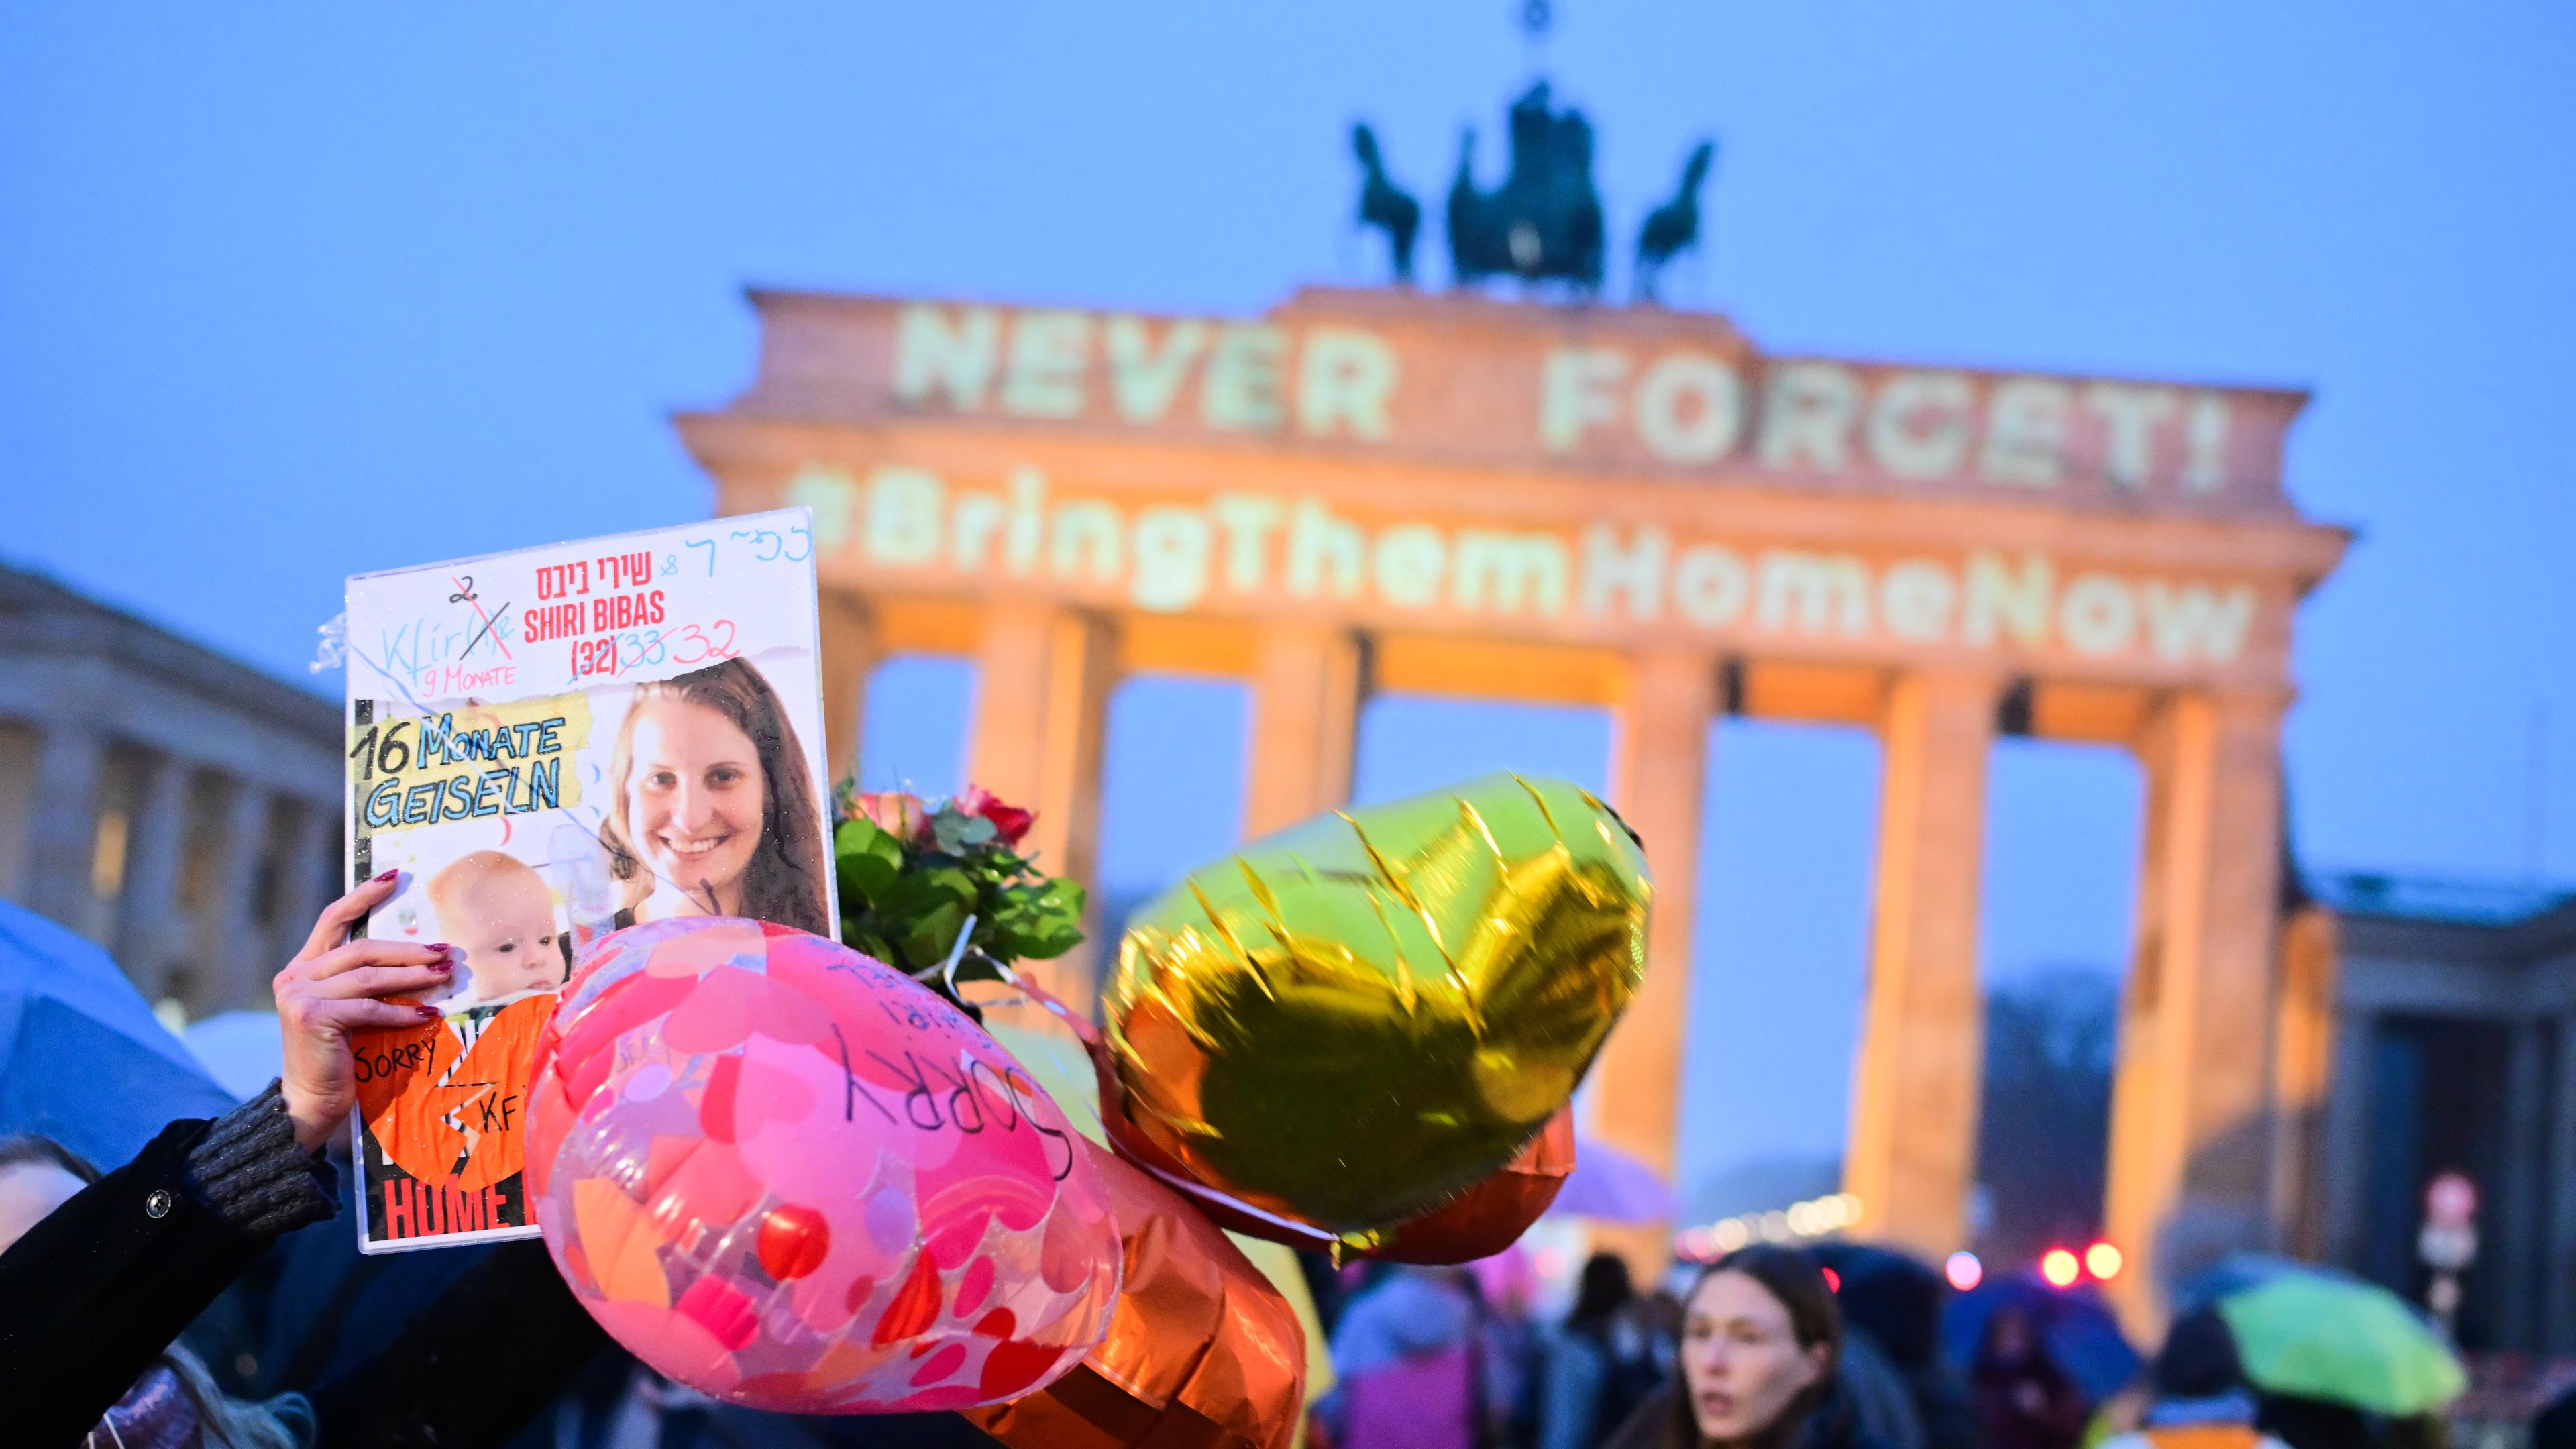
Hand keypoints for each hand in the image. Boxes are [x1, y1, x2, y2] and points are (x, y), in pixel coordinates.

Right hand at [275, 871, 456, 1151]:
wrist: (311, 1102)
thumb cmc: (339, 1056)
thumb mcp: (350, 1010)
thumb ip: (366, 981)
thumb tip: (421, 956)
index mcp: (302, 967)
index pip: (332, 919)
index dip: (363, 895)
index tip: (395, 877)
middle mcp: (294, 976)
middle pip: (360, 949)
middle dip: (407, 949)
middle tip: (445, 951)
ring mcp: (298, 996)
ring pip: (368, 976)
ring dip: (412, 976)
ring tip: (445, 976)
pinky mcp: (311, 1017)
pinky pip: (369, 1008)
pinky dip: (402, 1012)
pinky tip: (427, 1016)